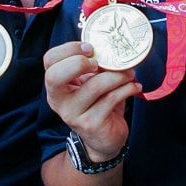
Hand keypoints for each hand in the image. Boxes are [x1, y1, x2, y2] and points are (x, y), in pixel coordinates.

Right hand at [43, 41, 139, 161]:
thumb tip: (111, 45)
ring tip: (129, 73)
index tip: (91, 47)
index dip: (68, 49)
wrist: (104, 139)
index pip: (49, 60)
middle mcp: (59, 101)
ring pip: (94, 86)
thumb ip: (94, 66)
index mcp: (56, 86)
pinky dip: (128, 88)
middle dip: (79, 62)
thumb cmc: (98, 104)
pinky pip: (111, 99)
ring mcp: (73, 114)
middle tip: (100, 62)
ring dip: (117, 75)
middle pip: (55, 76)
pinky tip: (135, 87)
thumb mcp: (91, 83)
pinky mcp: (91, 124)